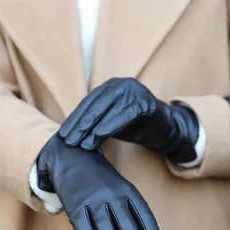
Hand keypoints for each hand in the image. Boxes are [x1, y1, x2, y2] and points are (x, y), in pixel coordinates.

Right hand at [36, 134, 167, 229]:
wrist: (72, 154)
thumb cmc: (101, 181)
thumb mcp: (120, 191)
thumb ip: (130, 214)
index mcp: (128, 191)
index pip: (145, 218)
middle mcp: (113, 195)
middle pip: (128, 227)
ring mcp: (93, 199)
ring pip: (106, 229)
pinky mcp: (74, 204)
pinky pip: (83, 227)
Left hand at [58, 78, 199, 163]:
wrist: (167, 130)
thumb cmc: (136, 126)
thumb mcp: (111, 122)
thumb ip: (94, 121)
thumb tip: (69, 134)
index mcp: (111, 87)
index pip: (88, 103)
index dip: (74, 119)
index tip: (63, 135)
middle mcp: (122, 84)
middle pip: (96, 105)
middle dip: (80, 124)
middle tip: (69, 141)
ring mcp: (135, 91)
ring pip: (109, 110)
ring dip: (93, 128)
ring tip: (82, 144)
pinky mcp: (146, 103)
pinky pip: (126, 114)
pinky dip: (112, 124)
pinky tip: (99, 135)